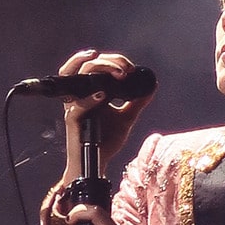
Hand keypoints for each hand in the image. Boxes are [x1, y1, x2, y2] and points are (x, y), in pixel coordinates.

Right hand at [57, 50, 153, 184]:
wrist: (96, 164)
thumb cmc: (106, 140)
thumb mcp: (126, 117)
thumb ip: (137, 102)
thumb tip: (151, 85)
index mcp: (91, 91)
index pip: (95, 65)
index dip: (112, 60)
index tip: (131, 68)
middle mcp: (80, 95)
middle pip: (84, 66)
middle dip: (107, 61)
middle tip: (126, 69)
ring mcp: (74, 106)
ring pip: (73, 77)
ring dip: (95, 70)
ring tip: (115, 72)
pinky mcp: (73, 120)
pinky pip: (77, 106)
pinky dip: (89, 99)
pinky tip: (103, 95)